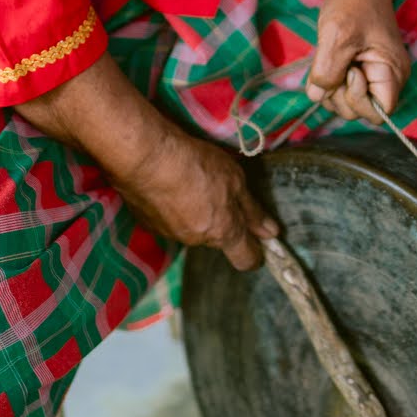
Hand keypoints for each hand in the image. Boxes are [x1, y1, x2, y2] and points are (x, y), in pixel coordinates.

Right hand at [114, 123, 276, 273]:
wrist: (146, 158)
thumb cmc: (196, 165)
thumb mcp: (234, 181)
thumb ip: (251, 211)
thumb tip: (270, 233)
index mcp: (223, 232)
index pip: (245, 259)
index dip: (255, 253)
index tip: (259, 242)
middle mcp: (197, 239)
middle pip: (216, 237)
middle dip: (220, 219)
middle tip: (218, 189)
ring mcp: (170, 233)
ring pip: (191, 227)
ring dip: (194, 211)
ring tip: (191, 180)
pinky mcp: (147, 223)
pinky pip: (168, 219)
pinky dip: (172, 206)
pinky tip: (169, 183)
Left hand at [306, 0, 410, 122]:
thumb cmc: (353, 3)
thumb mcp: (337, 35)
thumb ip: (328, 71)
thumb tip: (317, 96)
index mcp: (392, 72)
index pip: (379, 113)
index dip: (358, 101)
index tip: (349, 72)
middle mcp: (385, 79)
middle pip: (358, 111)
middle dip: (338, 93)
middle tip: (333, 61)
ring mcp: (370, 76)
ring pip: (344, 103)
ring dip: (329, 87)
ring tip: (329, 57)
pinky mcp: (356, 72)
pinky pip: (338, 90)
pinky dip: (326, 80)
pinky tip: (326, 58)